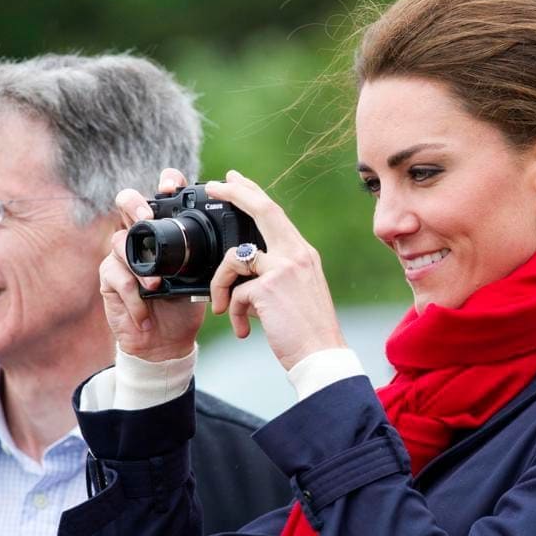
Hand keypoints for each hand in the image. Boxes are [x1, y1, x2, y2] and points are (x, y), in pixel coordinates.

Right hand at [99, 168, 205, 361]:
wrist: (168, 341)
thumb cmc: (186, 305)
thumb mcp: (204, 278)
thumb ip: (211, 258)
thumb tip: (235, 243)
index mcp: (165, 231)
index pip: (162, 196)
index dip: (164, 183)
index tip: (173, 188)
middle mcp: (141, 237)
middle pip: (126, 202)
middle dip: (135, 203)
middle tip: (147, 216)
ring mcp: (122, 256)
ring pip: (119, 241)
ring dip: (139, 266)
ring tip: (155, 286)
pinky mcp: (109, 279)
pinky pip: (116, 277)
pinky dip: (134, 298)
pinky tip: (145, 312)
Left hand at [206, 170, 346, 369]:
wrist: (321, 355)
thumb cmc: (308, 330)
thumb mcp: (297, 292)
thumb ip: (275, 274)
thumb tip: (245, 274)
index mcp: (303, 254)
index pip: (275, 213)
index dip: (253, 193)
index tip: (234, 179)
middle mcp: (297, 254)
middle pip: (262, 210)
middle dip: (234, 193)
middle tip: (213, 186)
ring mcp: (283, 269)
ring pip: (234, 258)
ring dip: (220, 284)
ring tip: (223, 307)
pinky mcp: (269, 288)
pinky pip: (235, 293)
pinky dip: (234, 313)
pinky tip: (244, 329)